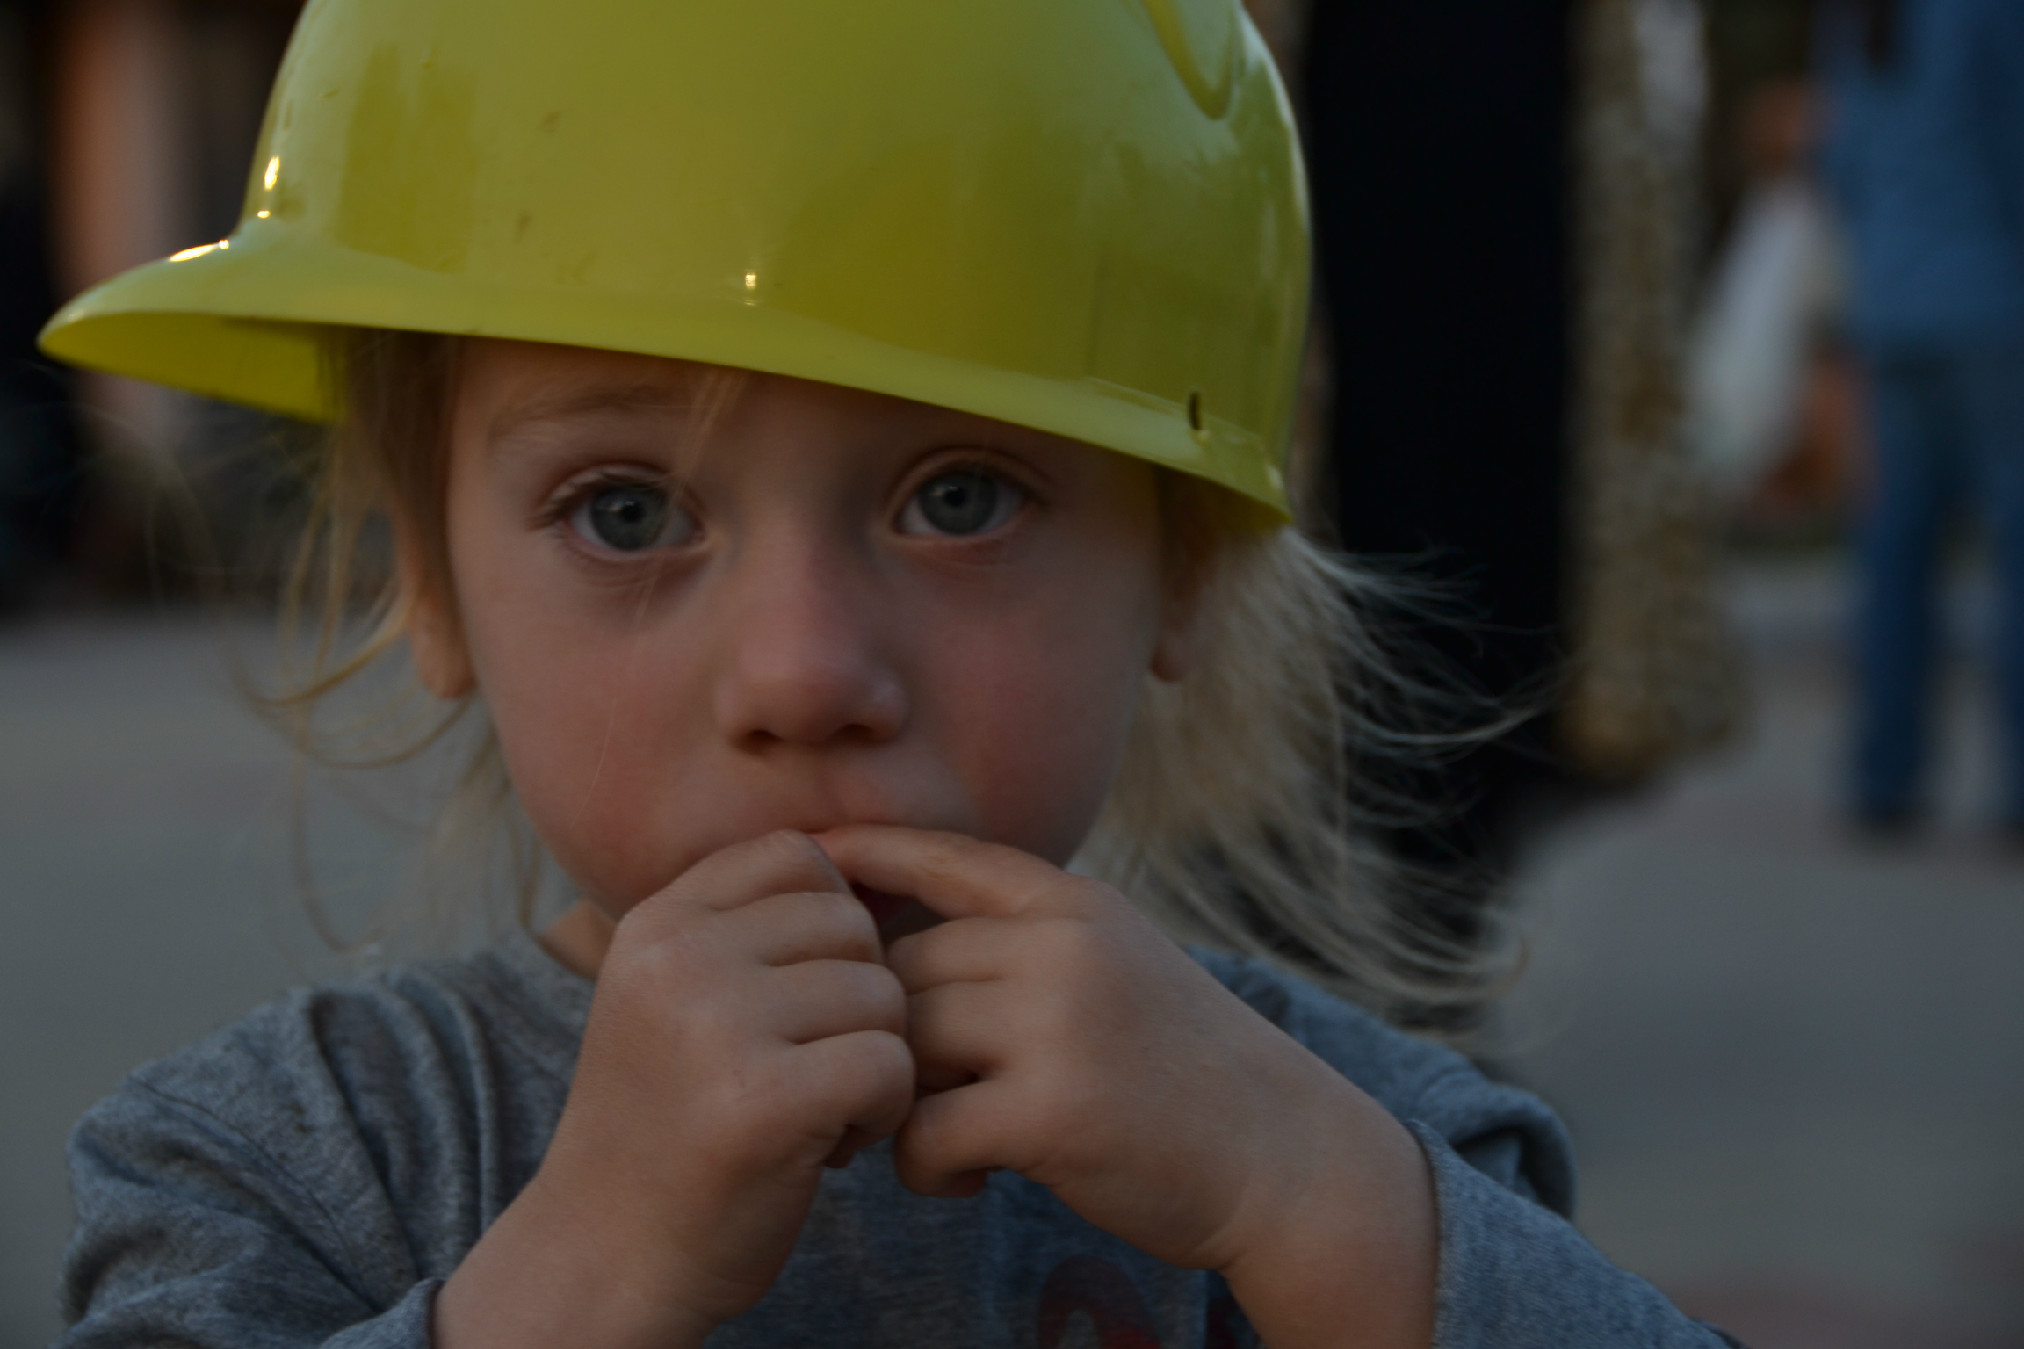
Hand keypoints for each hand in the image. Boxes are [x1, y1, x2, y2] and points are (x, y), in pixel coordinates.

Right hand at [436, 831, 913, 1348]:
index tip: (806, 995)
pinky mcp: (765, 1101)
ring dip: (873, 1059)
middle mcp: (679, 957)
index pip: (797, 854)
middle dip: (858, 998)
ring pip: (882, 993)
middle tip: (809, 1068)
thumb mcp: (672, 994)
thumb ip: (747, 925)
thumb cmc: (667, 1123)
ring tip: (814, 1109)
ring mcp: (718, 1025)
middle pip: (852, 924)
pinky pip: (890, 1063)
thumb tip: (872, 862)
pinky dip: (881, 1111)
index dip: (832, 919)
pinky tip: (828, 1148)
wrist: (606, 1258)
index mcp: (657, 922)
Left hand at [815, 825, 1436, 1348]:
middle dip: (888, 1033)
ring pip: (905, 1044)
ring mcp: (1060, 1023)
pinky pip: (925, 1129)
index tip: (807, 855)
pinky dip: (924, 1166)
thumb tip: (909, 947)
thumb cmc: (1187, 1071)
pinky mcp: (1053, 1110)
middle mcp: (1065, 946)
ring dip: (899, 1102)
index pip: (951, 857)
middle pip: (907, 968)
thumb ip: (1033, 944)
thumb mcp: (1121, 966)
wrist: (1285, 1157)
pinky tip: (964, 1180)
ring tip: (938, 1140)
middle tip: (896, 1095)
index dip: (873, 851)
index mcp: (1078, 906)